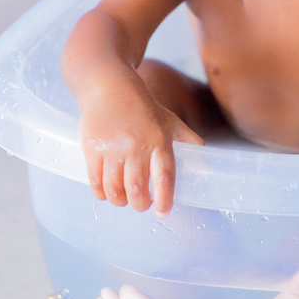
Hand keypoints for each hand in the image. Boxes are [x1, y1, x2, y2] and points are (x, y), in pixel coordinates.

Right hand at [78, 82, 203, 216]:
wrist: (110, 86)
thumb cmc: (143, 106)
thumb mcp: (170, 120)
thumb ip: (188, 139)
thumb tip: (205, 159)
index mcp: (159, 141)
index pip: (165, 177)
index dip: (165, 199)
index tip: (163, 212)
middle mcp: (137, 146)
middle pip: (137, 189)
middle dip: (139, 205)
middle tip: (140, 205)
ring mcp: (113, 148)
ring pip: (114, 189)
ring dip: (119, 201)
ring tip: (122, 199)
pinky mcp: (93, 147)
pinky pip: (95, 180)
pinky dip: (100, 192)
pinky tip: (105, 192)